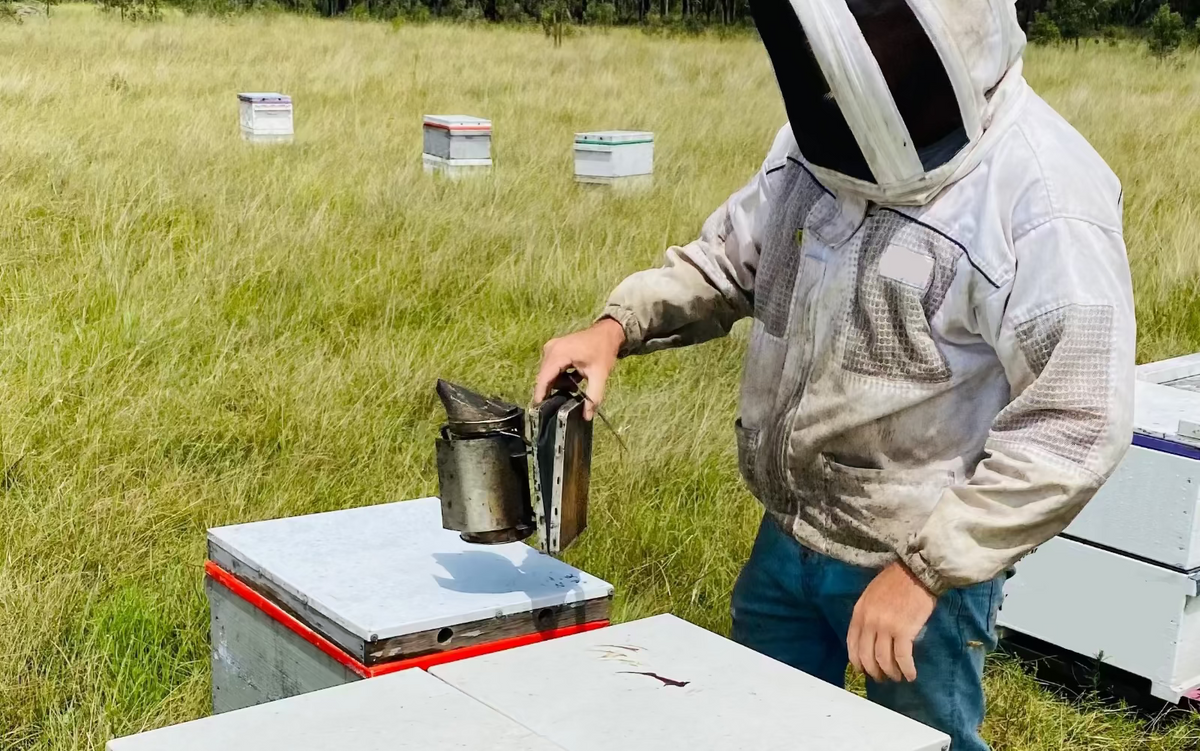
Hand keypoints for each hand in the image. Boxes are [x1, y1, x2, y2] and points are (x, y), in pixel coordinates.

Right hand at [534, 318, 624, 419]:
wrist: (607, 333)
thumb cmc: (603, 350)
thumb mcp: (600, 375)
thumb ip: (593, 396)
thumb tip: (587, 415)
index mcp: (559, 353)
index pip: (544, 378)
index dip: (540, 394)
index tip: (539, 410)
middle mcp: (551, 349)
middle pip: (545, 377)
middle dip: (554, 389)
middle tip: (569, 395)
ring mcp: (551, 347)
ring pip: (548, 373)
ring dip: (558, 382)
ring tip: (576, 383)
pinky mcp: (553, 349)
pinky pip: (551, 367)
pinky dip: (559, 375)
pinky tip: (573, 376)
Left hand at [847, 561, 936, 682]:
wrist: (916, 572)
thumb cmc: (896, 581)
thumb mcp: (872, 595)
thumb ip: (867, 615)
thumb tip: (869, 637)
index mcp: (859, 612)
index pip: (852, 644)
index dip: (857, 661)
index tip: (864, 670)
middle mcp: (869, 621)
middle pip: (866, 656)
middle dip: (873, 671)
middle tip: (881, 678)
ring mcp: (885, 627)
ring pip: (883, 660)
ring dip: (890, 673)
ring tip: (898, 677)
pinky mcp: (904, 631)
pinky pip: (902, 658)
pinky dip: (906, 670)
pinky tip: (911, 675)